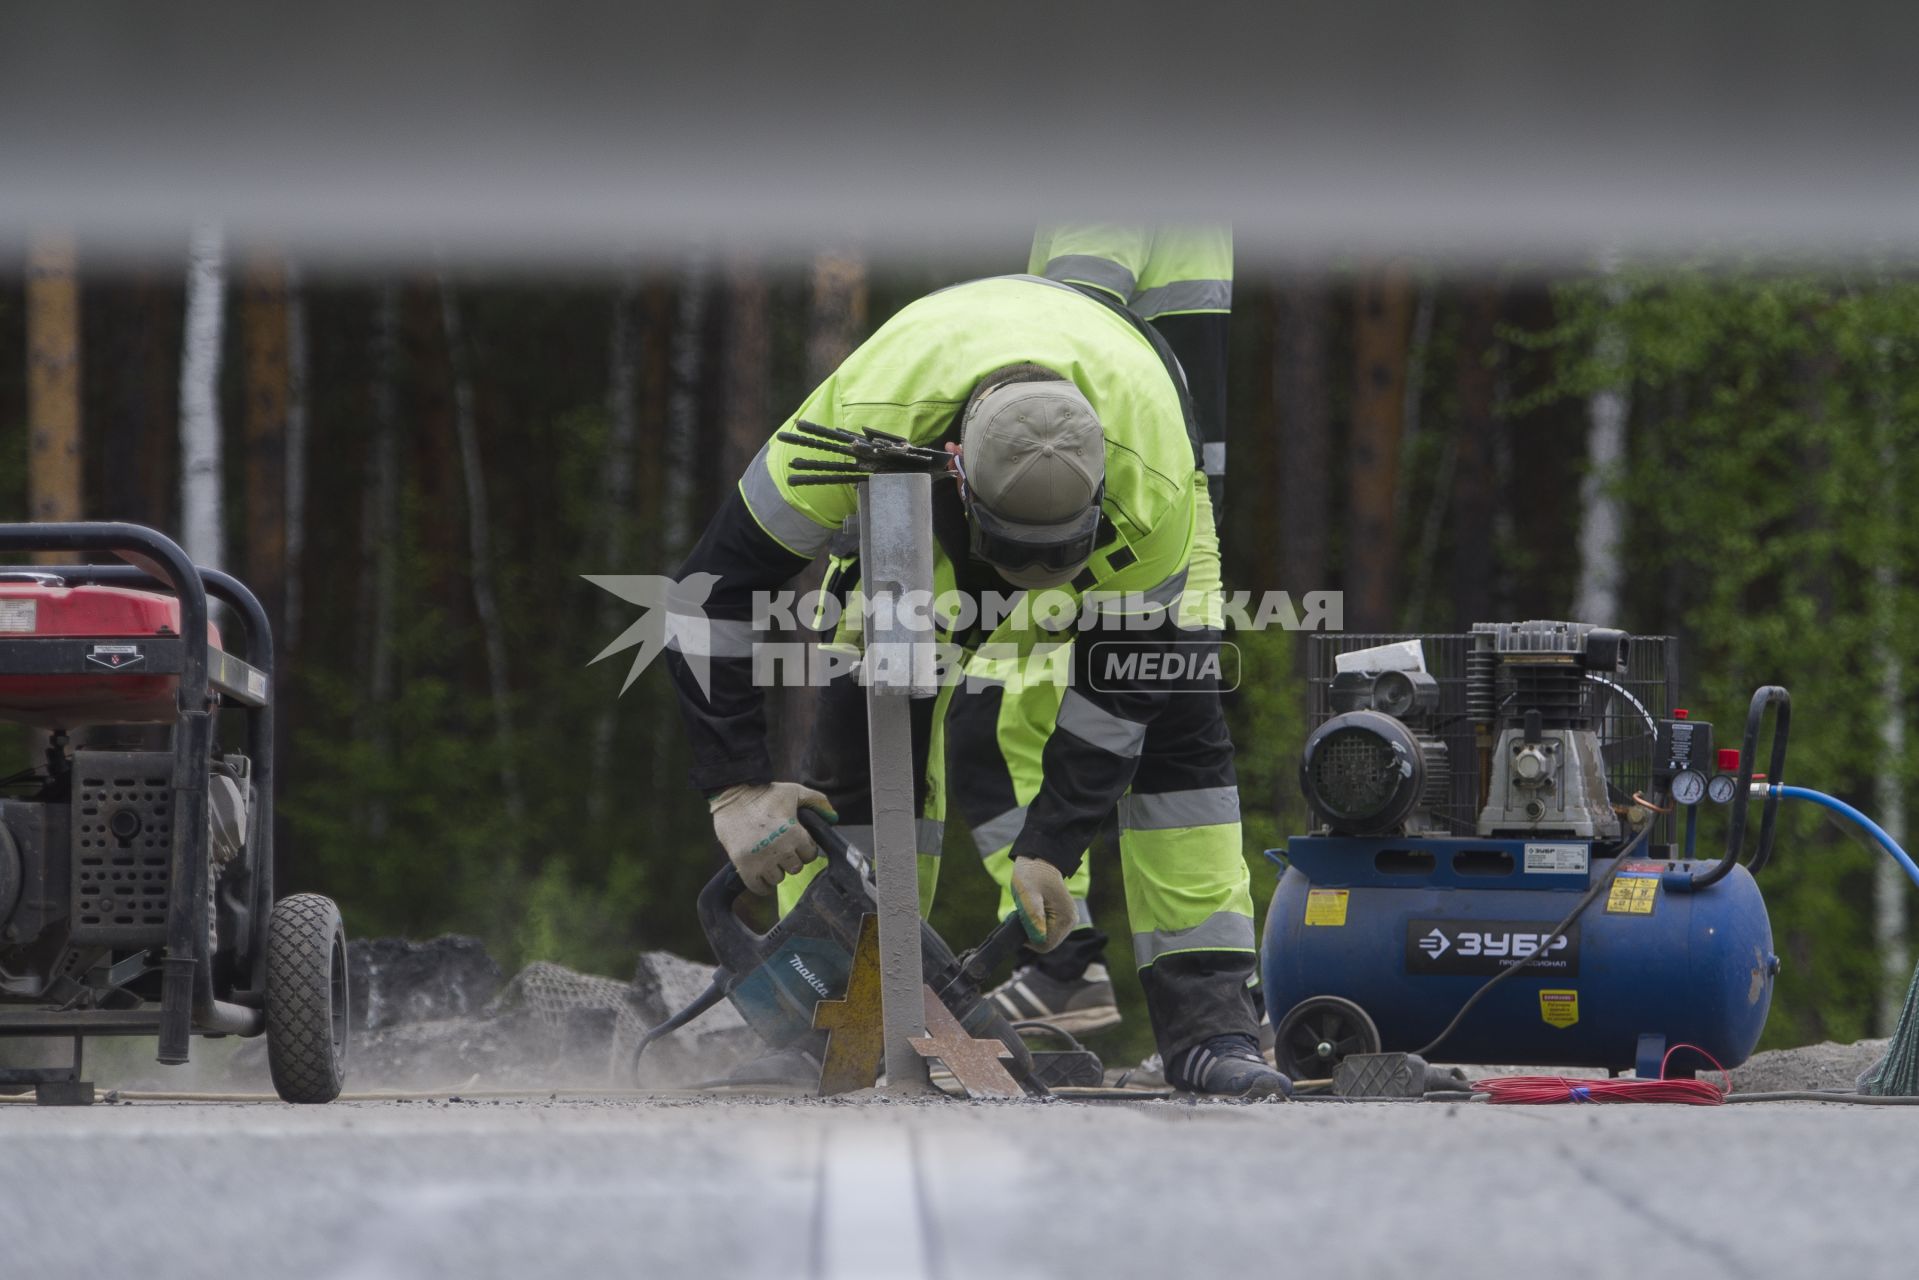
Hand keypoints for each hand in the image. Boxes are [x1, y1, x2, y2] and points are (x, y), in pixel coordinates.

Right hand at [709, 782, 836, 894]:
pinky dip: (762, 884)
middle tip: (782, 850)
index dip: (805, 849)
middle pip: (795, 868)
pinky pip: (759, 887)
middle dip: (791, 860)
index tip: (796, 844)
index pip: (810, 854)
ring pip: (778, 879)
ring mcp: (761, 859)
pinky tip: (762, 874)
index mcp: (794, 832)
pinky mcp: (744, 865)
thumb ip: (817, 801)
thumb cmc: (764, 793)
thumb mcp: (794, 791)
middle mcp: (780, 849)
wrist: (731, 794)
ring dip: (776, 871)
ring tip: (769, 859)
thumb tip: (833, 818)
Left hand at [1010, 857, 1075, 951]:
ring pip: (1047, 937)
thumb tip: (1038, 939)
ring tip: (1028, 911)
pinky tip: (1033, 911)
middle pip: (1047, 943)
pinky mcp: (1063, 916)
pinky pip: (1048, 929)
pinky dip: (1038, 924)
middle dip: (1032, 934)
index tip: (1020, 923)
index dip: (1029, 940)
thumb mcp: (1028, 894)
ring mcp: (1068, 919)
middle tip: (1023, 915)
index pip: (1045, 945)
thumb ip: (1034, 917)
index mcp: (1065, 919)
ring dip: (1034, 929)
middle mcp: (1071, 921)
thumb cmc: (1032, 875)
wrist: (1039, 860)